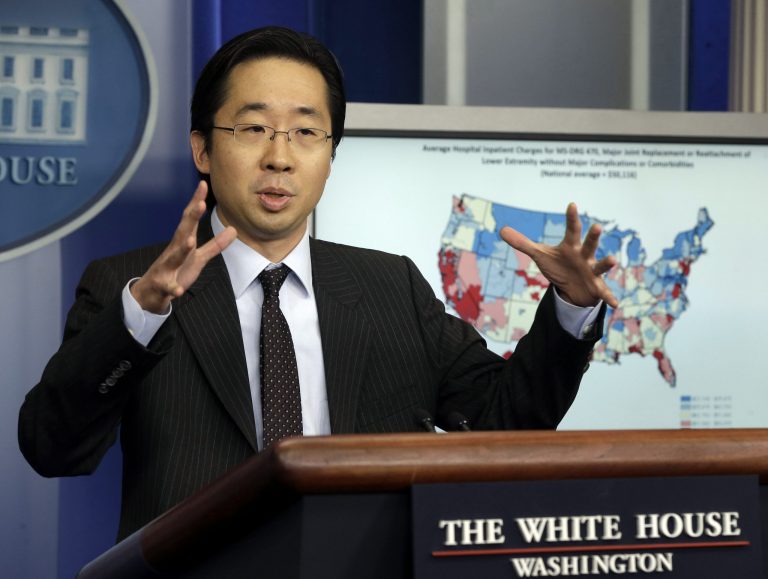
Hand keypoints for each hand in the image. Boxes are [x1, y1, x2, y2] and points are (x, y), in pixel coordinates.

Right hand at [130, 181, 236, 312]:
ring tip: (190, 241)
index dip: (196, 202)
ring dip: (181, 249)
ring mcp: (166, 268)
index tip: (203, 185)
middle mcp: (173, 251)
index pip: (190, 219)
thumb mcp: (199, 258)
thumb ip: (215, 245)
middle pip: (182, 232)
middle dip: (190, 218)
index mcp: (182, 242)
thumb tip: (233, 230)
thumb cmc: (176, 271)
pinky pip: (168, 287)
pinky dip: (172, 288)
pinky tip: (178, 290)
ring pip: (173, 257)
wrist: (150, 294)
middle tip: (200, 204)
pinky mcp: (163, 286)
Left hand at [500, 202, 617, 307]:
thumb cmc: (559, 266)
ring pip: (600, 266)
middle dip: (593, 237)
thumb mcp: (540, 255)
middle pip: (589, 244)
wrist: (573, 287)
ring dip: (606, 263)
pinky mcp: (596, 286)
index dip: (571, 217)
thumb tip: (502, 229)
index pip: (571, 230)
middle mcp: (584, 256)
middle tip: (597, 226)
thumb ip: (523, 243)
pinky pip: (603, 292)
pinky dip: (609, 297)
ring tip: (613, 260)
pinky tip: (615, 303)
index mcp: (571, 246)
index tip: (572, 204)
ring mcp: (591, 271)